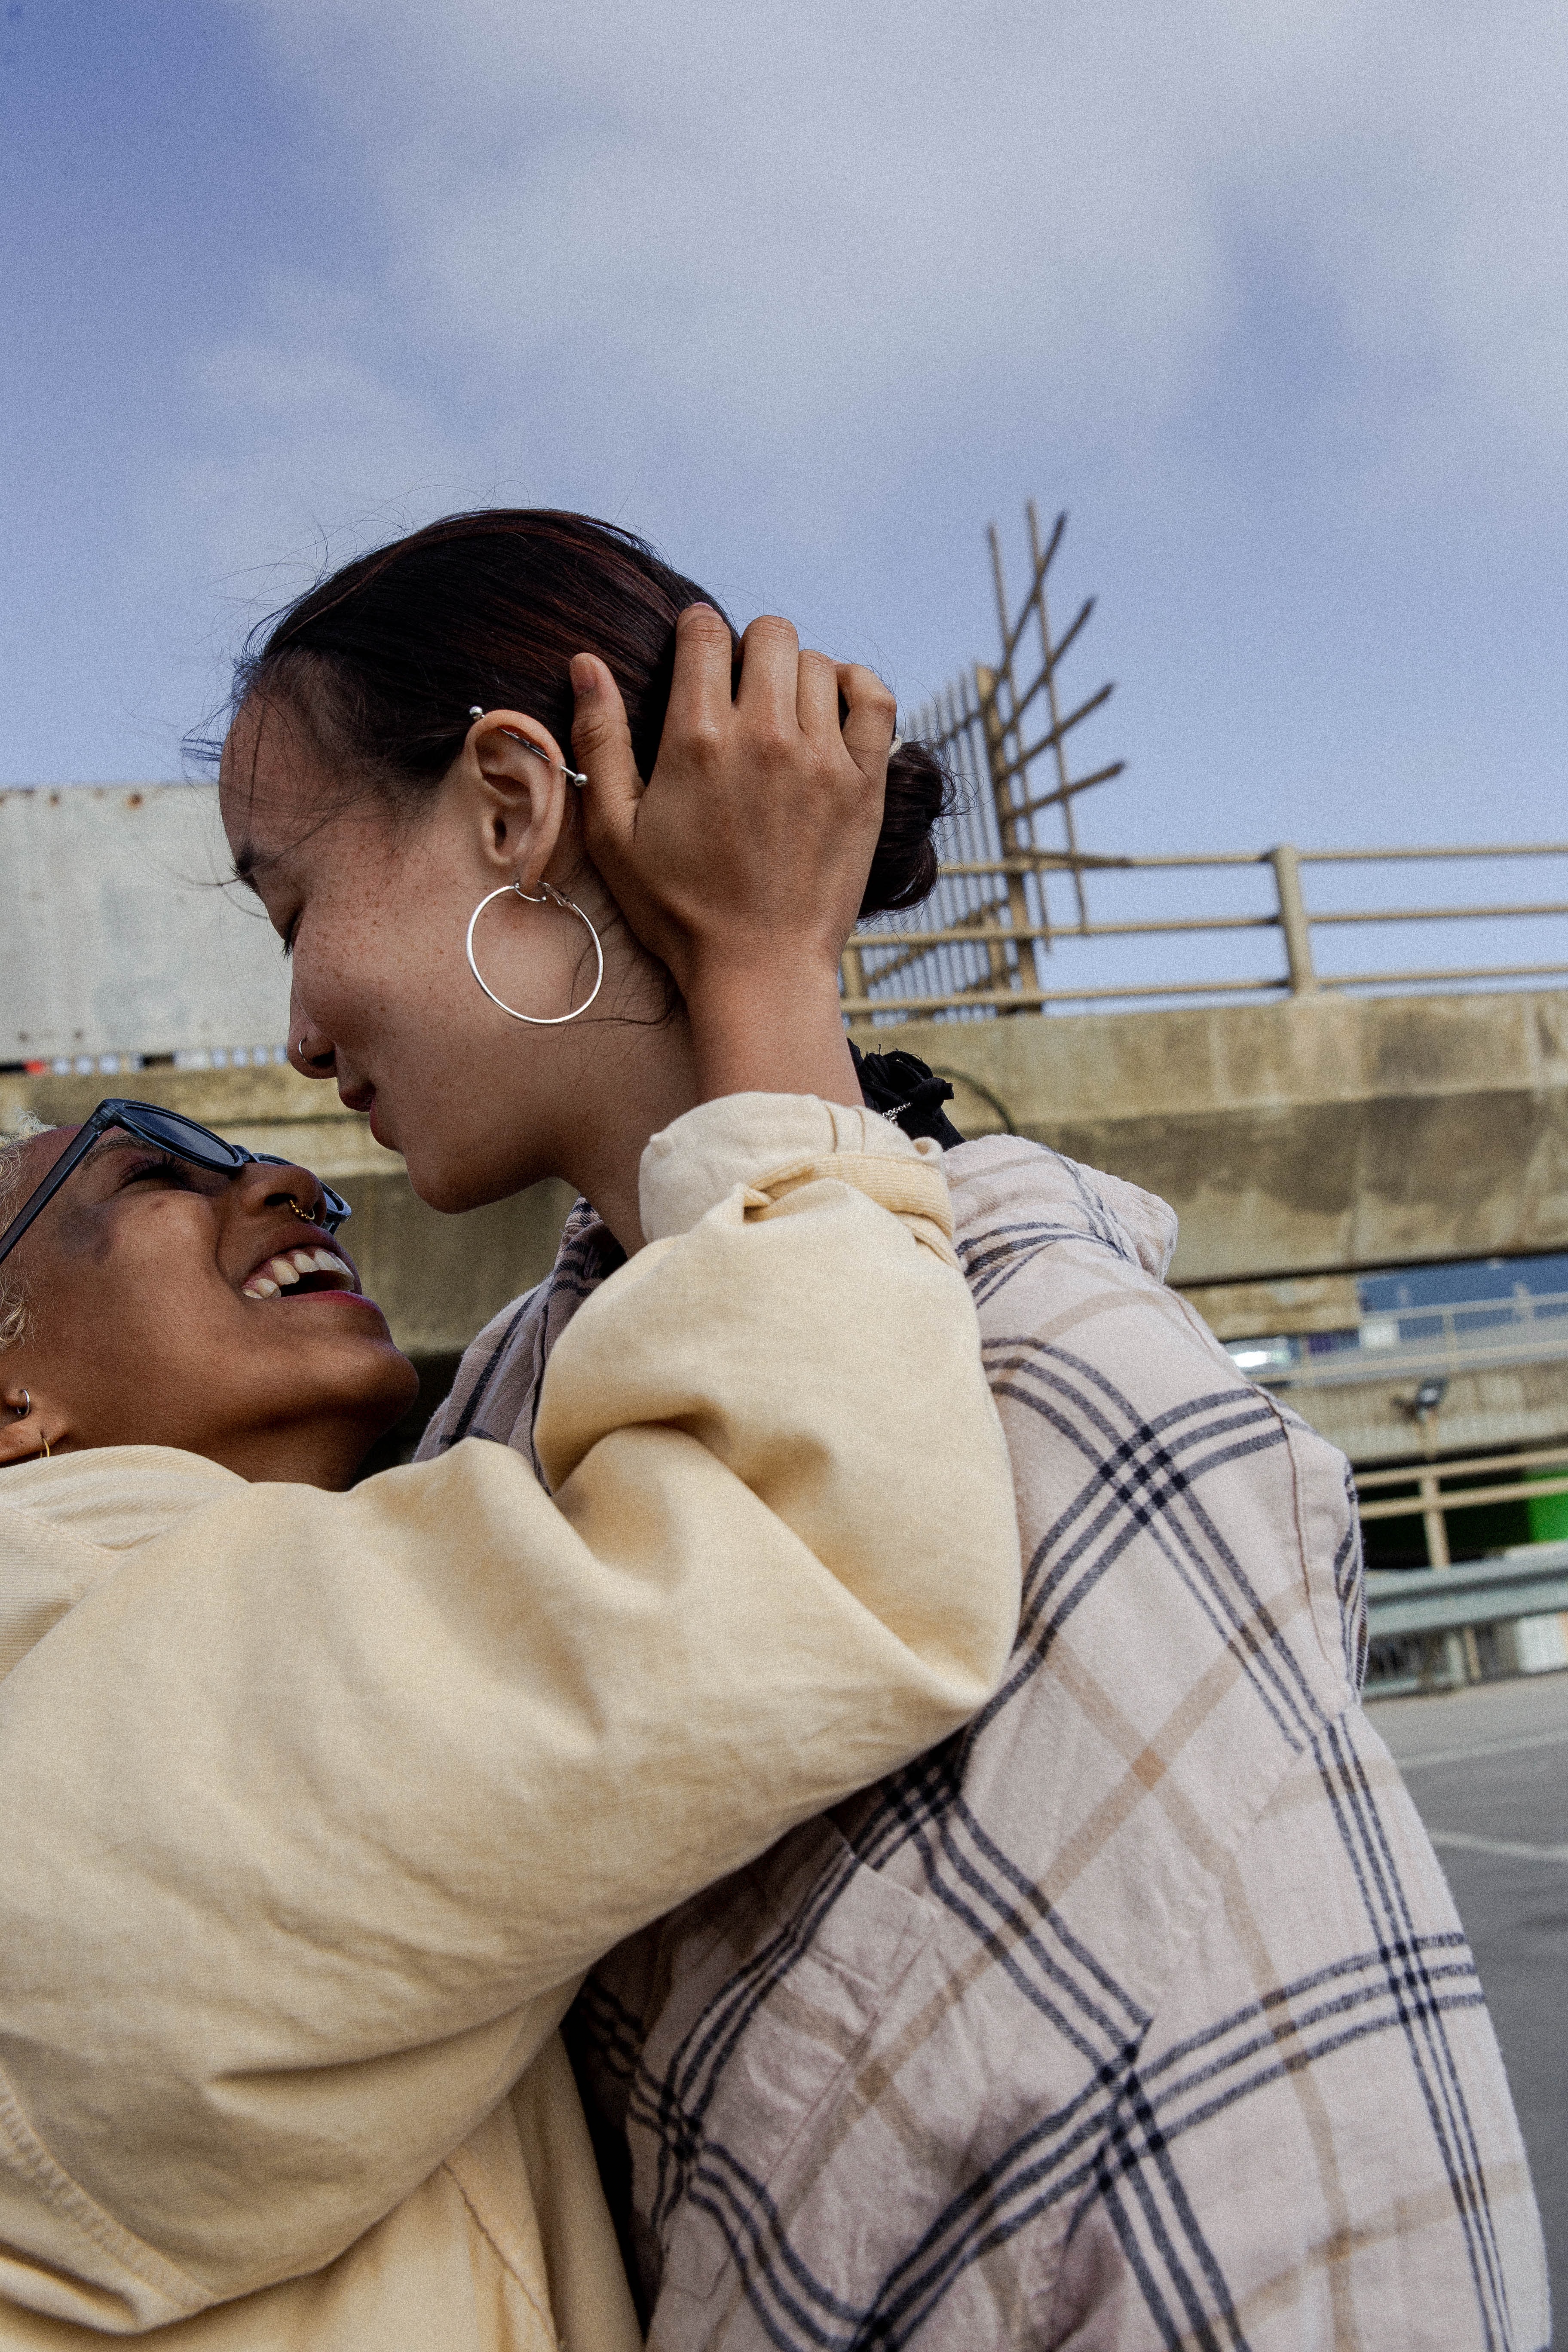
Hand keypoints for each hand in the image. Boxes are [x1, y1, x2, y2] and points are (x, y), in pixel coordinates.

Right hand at [571, 605, 894, 1105]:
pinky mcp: (864, 784)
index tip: (695, 654)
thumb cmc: (678, 909)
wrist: (758, 969)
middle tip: (739, 690)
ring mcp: (822, 758)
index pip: (703, 631)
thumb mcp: (615, 832)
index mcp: (697, 739)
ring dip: (796, 675)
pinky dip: (855, 687)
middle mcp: (765, 736)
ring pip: (818, 663)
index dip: (695, 631)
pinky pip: (875, 698)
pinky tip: (832, 708)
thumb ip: (600, 741)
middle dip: (748, 647)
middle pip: (769, 634)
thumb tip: (586, 663)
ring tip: (780, 713)